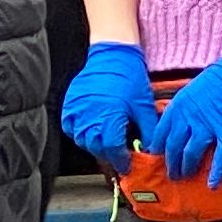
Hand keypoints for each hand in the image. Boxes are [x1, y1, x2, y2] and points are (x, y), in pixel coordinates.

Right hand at [59, 40, 150, 166]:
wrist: (113, 54)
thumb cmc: (130, 78)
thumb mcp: (144, 107)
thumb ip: (148, 132)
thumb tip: (151, 151)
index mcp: (110, 118)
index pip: (113, 150)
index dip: (121, 161)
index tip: (126, 166)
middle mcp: (90, 116)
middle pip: (96, 148)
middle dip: (108, 156)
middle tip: (118, 156)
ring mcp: (77, 110)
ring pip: (82, 140)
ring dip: (94, 145)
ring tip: (106, 143)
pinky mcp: (70, 104)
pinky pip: (70, 127)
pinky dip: (79, 133)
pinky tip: (90, 131)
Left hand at [147, 45, 221, 188]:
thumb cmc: (216, 81)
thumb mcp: (189, 91)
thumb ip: (180, 111)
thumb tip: (174, 128)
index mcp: (177, 107)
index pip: (160, 134)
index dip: (157, 150)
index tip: (157, 159)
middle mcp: (189, 118)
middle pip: (174, 147)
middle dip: (171, 164)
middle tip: (172, 174)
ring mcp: (208, 126)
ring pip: (191, 153)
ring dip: (187, 167)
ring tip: (186, 176)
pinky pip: (220, 156)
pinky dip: (216, 172)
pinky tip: (213, 184)